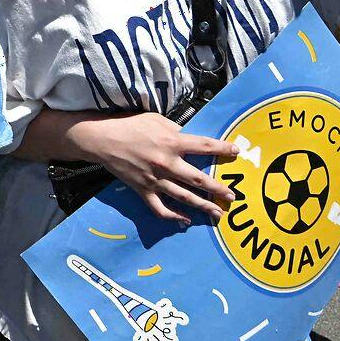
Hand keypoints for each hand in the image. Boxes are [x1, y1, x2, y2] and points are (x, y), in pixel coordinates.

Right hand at [80, 113, 237, 222]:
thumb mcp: (156, 120)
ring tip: (218, 213)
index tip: (236, 151)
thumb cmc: (130, 125)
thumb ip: (176, 130)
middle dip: (218, 188)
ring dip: (203, 206)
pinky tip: (186, 220)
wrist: (103, 140)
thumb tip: (189, 138)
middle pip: (198, 179)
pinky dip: (174, 217)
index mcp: (171, 142)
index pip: (204, 145)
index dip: (222, 148)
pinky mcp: (144, 190)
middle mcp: (166, 163)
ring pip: (184, 197)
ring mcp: (155, 180)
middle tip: (232, 196)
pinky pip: (161, 208)